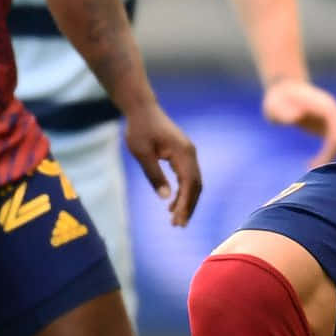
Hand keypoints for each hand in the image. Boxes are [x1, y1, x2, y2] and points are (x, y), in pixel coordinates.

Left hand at [122, 102, 201, 225]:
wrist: (142, 109)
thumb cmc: (140, 129)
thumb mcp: (142, 154)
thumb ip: (154, 175)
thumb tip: (165, 198)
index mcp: (183, 153)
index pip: (189, 184)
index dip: (186, 204)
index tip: (179, 221)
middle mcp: (190, 153)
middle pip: (196, 185)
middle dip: (189, 206)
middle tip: (177, 225)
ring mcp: (188, 153)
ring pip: (193, 182)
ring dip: (186, 200)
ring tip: (174, 218)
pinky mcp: (183, 153)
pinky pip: (188, 176)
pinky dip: (183, 191)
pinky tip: (172, 202)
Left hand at [262, 78, 335, 168]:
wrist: (283, 88)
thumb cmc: (278, 98)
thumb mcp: (276, 105)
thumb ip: (285, 112)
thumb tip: (298, 117)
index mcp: (326, 108)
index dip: (329, 152)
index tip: (315, 165)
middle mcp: (334, 113)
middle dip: (330, 157)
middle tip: (311, 170)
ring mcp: (332, 118)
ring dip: (328, 157)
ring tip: (310, 167)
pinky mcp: (327, 124)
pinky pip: (333, 143)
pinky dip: (326, 154)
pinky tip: (310, 164)